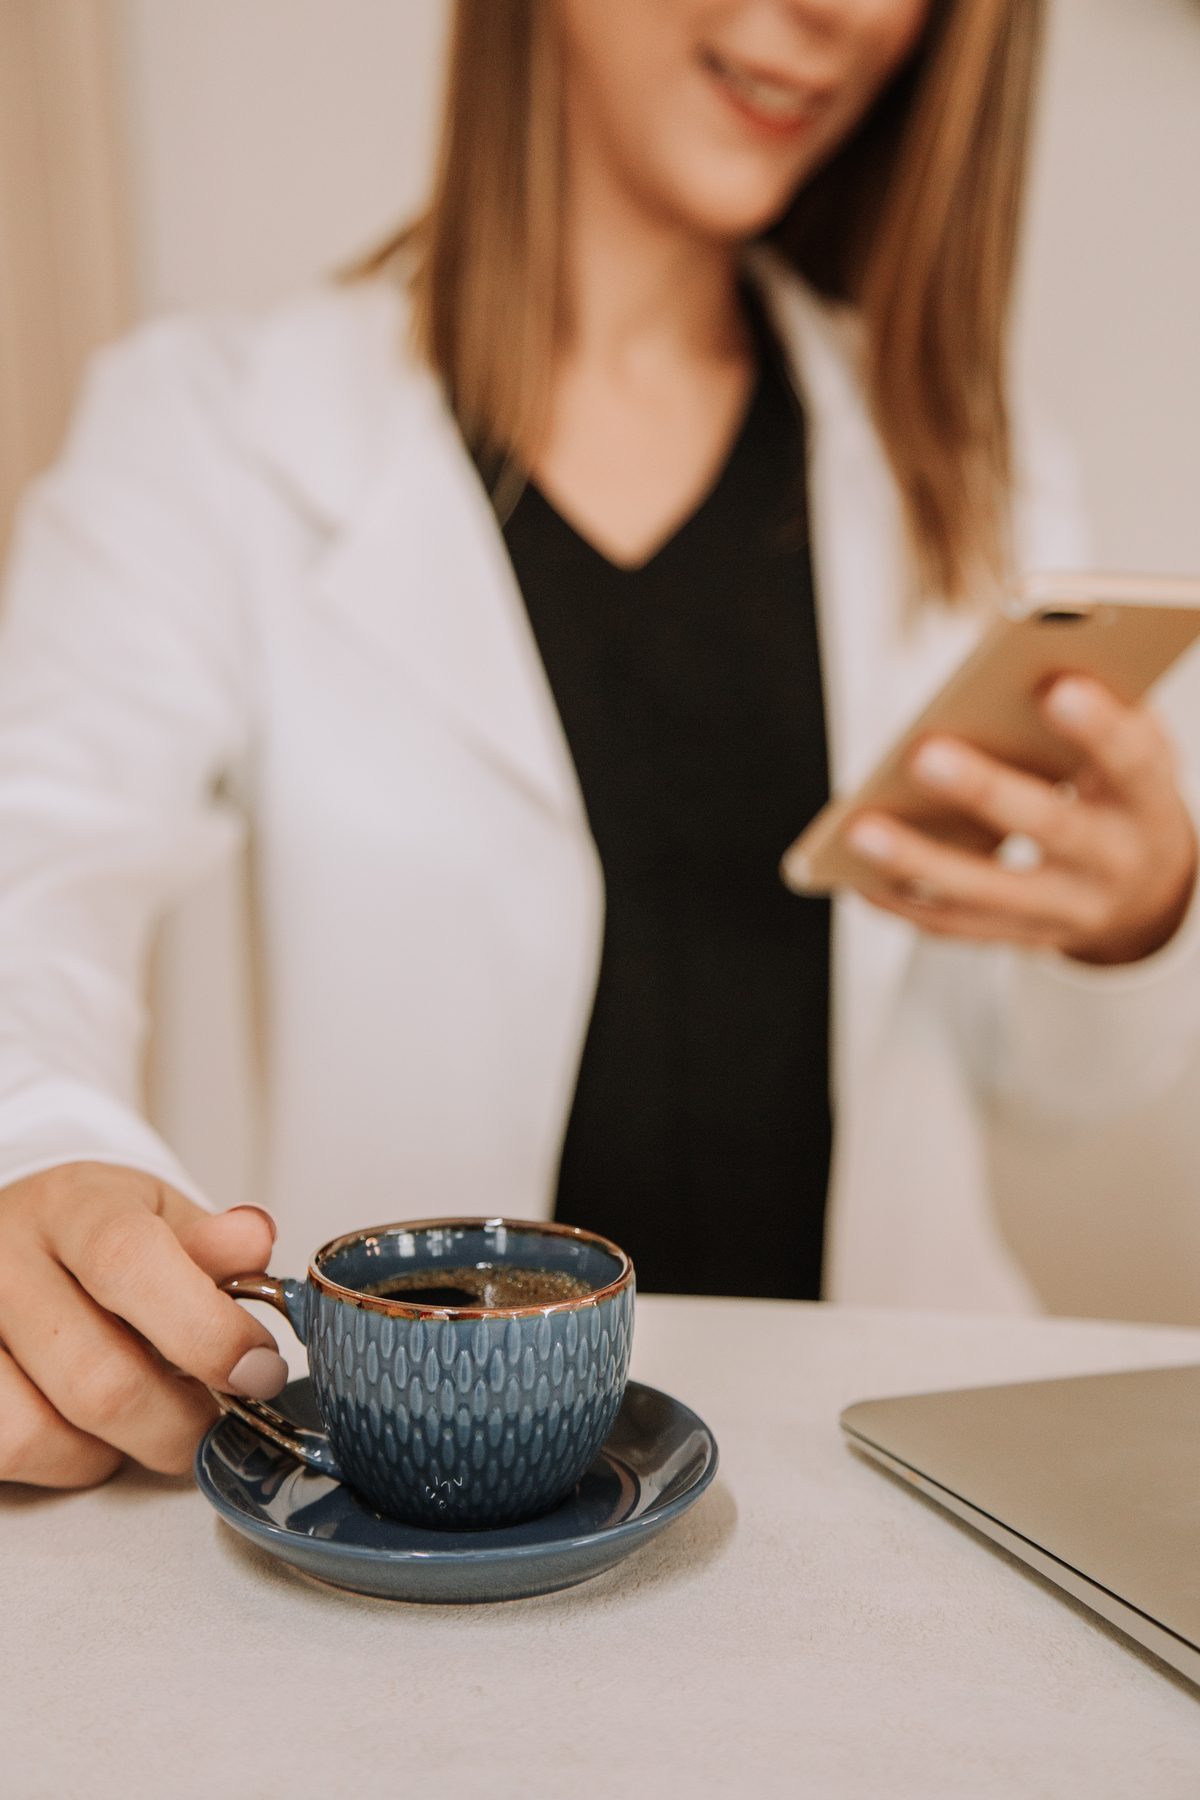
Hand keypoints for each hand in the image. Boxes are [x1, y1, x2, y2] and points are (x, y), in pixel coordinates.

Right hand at [0, 1162, 286, 1488]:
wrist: (12, 1235)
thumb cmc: (94, 1232)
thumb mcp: (158, 1214)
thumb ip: (211, 1240)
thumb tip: (254, 1240)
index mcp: (71, 1205)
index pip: (128, 1261)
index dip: (205, 1329)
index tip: (257, 1370)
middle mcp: (2, 1261)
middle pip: (96, 1376)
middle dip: (178, 1420)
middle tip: (214, 1415)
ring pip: (42, 1432)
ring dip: (114, 1448)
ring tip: (142, 1413)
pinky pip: (10, 1453)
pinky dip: (64, 1460)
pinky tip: (86, 1428)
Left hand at [844, 676, 1197, 964]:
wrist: (1145, 893)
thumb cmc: (1120, 791)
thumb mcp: (1132, 748)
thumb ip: (1097, 709)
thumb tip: (1031, 661)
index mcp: (1147, 802)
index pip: (1131, 762)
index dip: (1097, 728)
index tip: (1055, 686)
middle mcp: (1113, 863)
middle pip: (1052, 828)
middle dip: (986, 791)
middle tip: (924, 754)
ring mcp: (1066, 910)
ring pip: (988, 891)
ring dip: (919, 862)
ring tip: (858, 829)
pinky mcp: (1019, 937)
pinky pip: (953, 926)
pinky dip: (901, 901)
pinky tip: (854, 872)